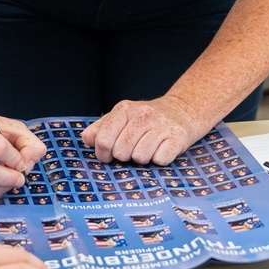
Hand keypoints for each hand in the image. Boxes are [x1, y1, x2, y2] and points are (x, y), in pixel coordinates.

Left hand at [81, 95, 201, 165]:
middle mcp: (143, 114)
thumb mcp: (121, 118)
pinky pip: (159, 160)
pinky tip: (161, 148)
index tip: (109, 154)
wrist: (182, 111)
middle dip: (124, 156)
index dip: (103, 153)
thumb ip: (100, 129)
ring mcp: (161, 125)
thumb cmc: (145, 119)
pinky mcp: (178, 137)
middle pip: (121, 152)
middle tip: (132, 148)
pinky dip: (159, 159)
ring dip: (142, 158)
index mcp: (124, 109)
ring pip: (140, 158)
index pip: (103, 140)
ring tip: (148, 147)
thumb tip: (87, 140)